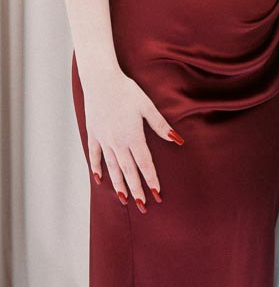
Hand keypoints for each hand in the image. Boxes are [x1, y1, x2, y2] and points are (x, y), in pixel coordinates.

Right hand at [83, 67, 181, 208]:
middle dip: (137, 190)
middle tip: (143, 206)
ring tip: (125, 200)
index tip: (157, 194)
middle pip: (129, 171)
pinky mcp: (93, 135)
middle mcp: (117, 142)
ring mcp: (104, 140)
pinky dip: (97, 168)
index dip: (151, 179)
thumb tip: (177, 140)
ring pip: (112, 168)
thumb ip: (160, 125)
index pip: (144, 164)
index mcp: (133, 136)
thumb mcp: (147, 106)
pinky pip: (95, 156)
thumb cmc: (127, 91)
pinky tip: (100, 180)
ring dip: (119, 185)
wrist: (101, 80)